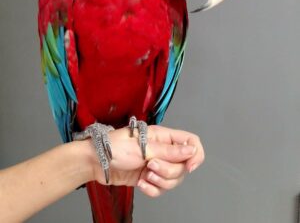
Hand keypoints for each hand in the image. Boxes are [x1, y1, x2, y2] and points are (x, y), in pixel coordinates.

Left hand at [87, 125, 204, 196]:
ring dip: (160, 181)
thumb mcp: (144, 148)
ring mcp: (156, 165)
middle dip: (168, 171)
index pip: (191, 141)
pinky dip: (153, 189)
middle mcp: (163, 150)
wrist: (96, 162)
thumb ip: (169, 151)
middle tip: (151, 166)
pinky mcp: (148, 178)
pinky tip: (141, 183)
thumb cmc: (116, 147)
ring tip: (145, 176)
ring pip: (173, 179)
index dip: (195, 154)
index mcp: (164, 137)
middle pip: (183, 165)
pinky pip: (161, 188)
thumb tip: (192, 150)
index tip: (189, 167)